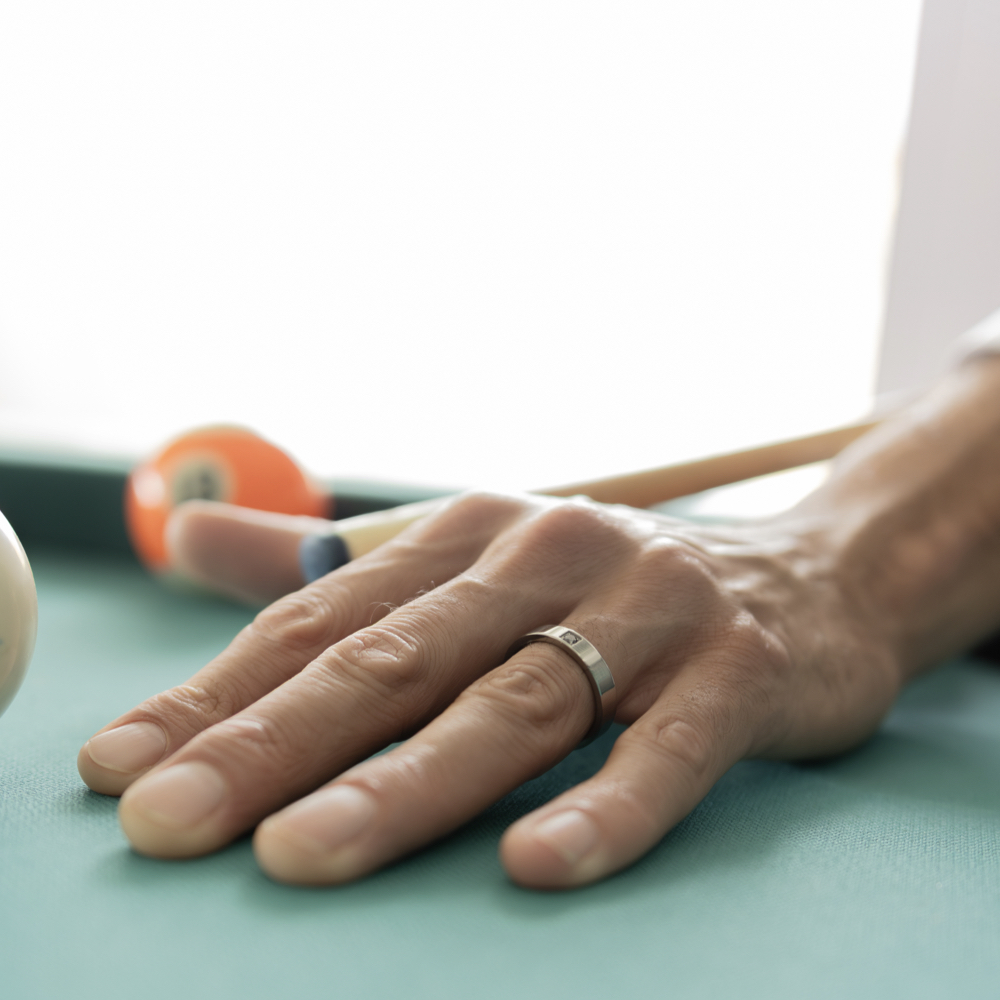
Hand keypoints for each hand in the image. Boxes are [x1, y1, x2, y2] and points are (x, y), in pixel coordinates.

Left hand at [77, 490, 900, 887]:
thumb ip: (334, 566)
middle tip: (169, 822)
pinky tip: (536, 868)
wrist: (804, 574)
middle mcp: (550, 553)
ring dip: (408, 786)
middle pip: (399, 659)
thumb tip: (189, 537)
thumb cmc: (610, 587)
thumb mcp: (474, 558)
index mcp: (475, 530)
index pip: (324, 617)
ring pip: (514, 705)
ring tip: (305, 856)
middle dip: (275, 745)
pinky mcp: (739, 668)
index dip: (219, 693)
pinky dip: (606, 808)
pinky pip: (668, 748)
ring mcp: (649, 608)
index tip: (122, 768)